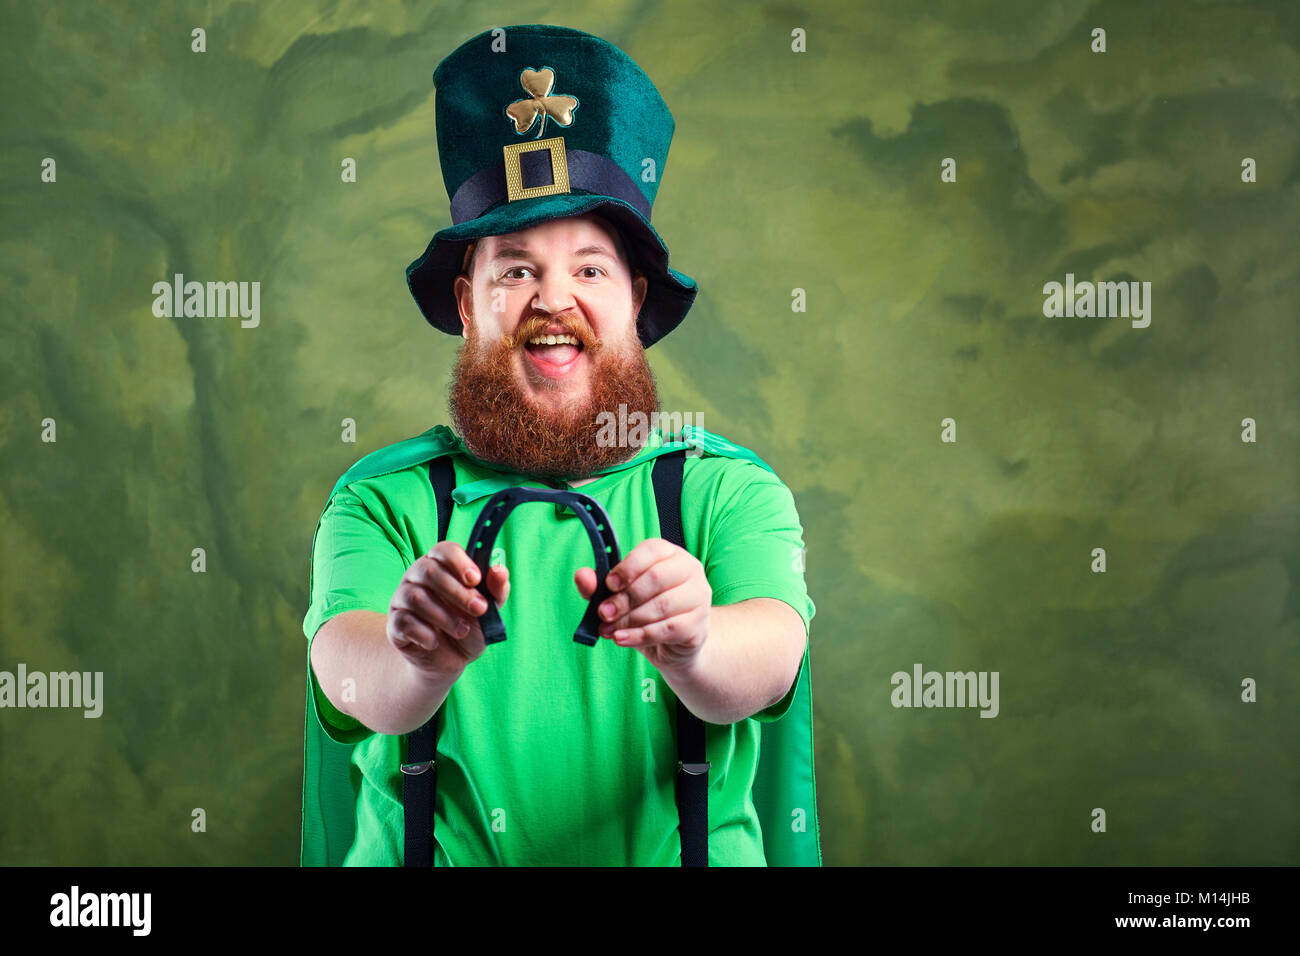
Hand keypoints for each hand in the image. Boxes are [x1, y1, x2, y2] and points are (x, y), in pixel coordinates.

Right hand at [388, 540, 509, 679]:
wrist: (451, 660)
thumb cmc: (469, 626)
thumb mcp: (489, 610)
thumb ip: (496, 590)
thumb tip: (500, 571)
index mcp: (442, 566)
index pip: (443, 549)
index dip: (459, 561)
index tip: (475, 580)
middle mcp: (418, 577)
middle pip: (428, 570)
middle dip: (457, 591)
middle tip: (478, 609)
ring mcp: (402, 599)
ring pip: (415, 597)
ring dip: (444, 616)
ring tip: (462, 630)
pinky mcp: (395, 623)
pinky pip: (404, 621)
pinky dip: (425, 633)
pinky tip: (436, 641)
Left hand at [574, 538, 710, 672]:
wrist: (675, 644)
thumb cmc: (646, 611)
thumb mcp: (619, 596)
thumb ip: (599, 586)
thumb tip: (582, 576)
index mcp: (669, 554)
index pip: (651, 550)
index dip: (628, 567)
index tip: (609, 585)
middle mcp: (689, 570)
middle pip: (656, 578)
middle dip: (624, 599)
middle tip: (603, 613)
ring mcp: (698, 597)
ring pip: (662, 605)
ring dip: (629, 619)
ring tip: (608, 630)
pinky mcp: (698, 624)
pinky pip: (668, 629)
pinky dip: (640, 635)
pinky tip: (622, 638)